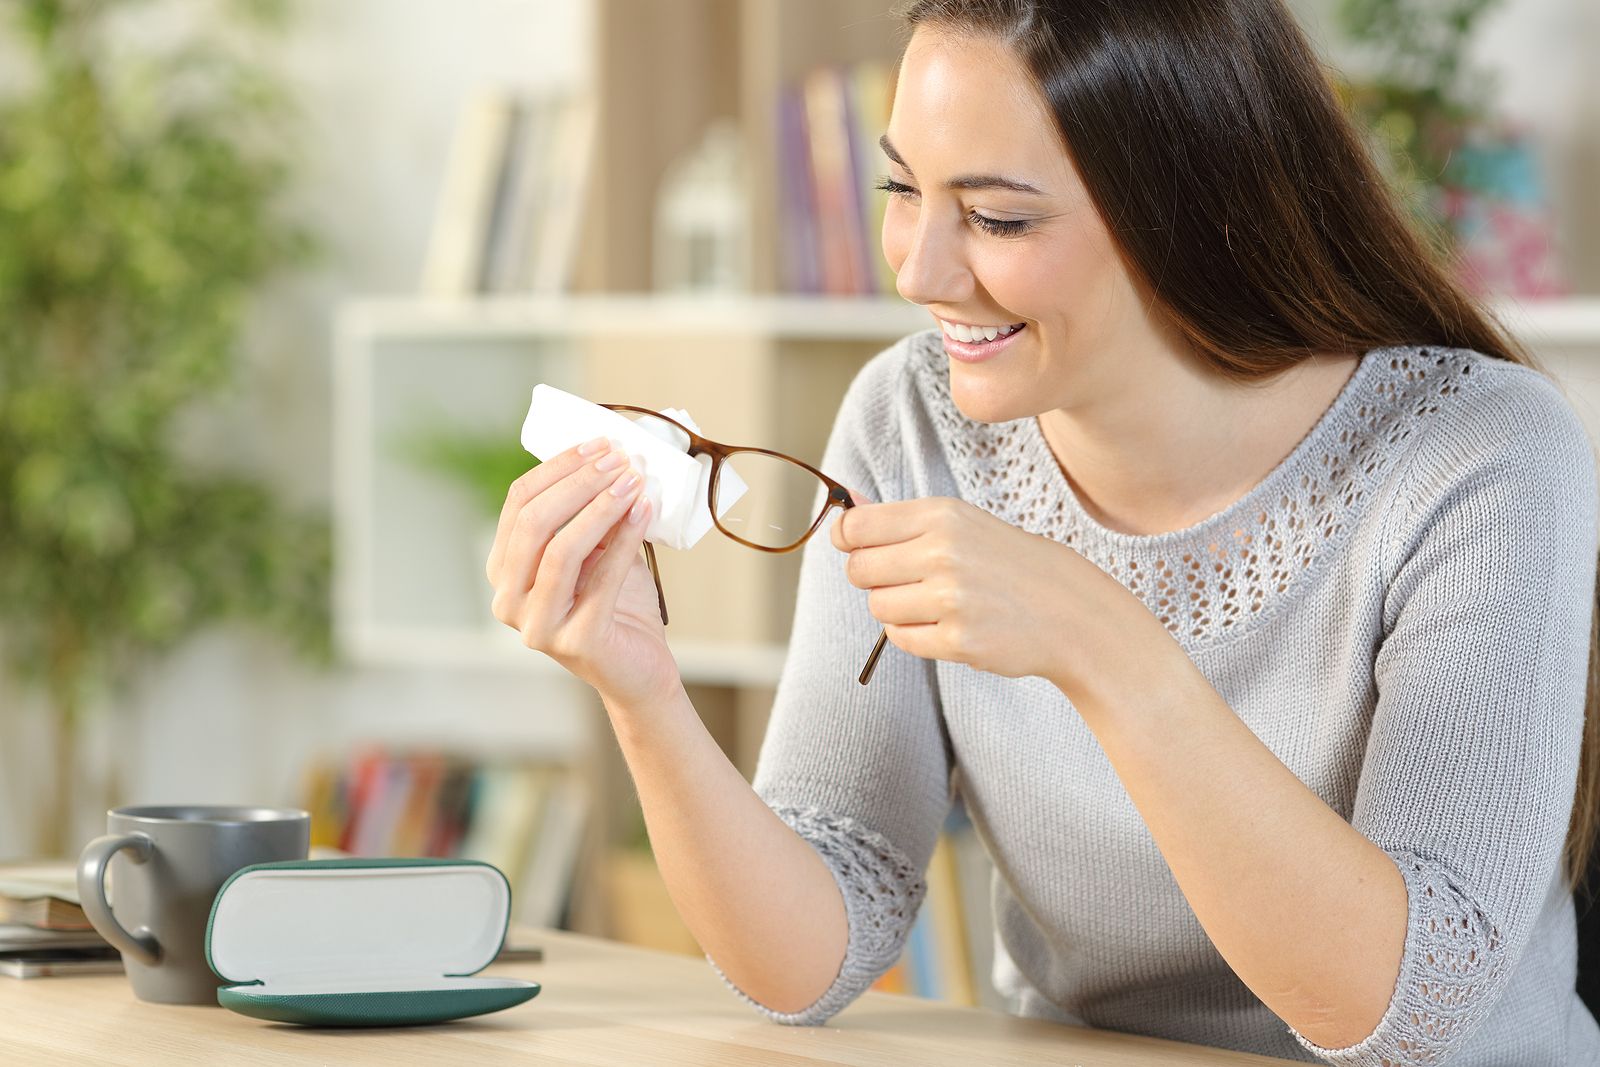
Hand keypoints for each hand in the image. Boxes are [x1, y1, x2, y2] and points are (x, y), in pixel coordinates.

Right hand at [486, 437, 680, 708]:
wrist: (639, 670)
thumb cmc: (618, 606)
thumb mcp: (599, 550)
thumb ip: (593, 513)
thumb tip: (610, 457)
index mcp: (504, 570)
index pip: (519, 503)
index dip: (559, 467)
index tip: (599, 443)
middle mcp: (508, 600)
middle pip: (534, 522)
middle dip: (580, 481)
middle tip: (620, 457)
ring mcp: (536, 625)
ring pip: (560, 549)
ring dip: (601, 506)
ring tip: (635, 480)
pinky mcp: (576, 642)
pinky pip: (600, 578)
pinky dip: (625, 537)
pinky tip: (645, 510)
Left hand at [832, 496, 1153, 691]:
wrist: (1069, 609)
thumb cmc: (1007, 562)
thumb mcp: (961, 522)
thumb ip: (899, 518)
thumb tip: (845, 503)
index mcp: (942, 515)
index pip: (857, 526)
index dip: (847, 539)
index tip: (856, 546)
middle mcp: (943, 553)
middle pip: (859, 569)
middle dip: (872, 577)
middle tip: (905, 579)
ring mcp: (951, 599)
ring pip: (878, 607)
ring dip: (895, 608)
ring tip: (932, 602)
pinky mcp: (958, 640)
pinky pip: (900, 639)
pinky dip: (913, 634)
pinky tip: (944, 624)